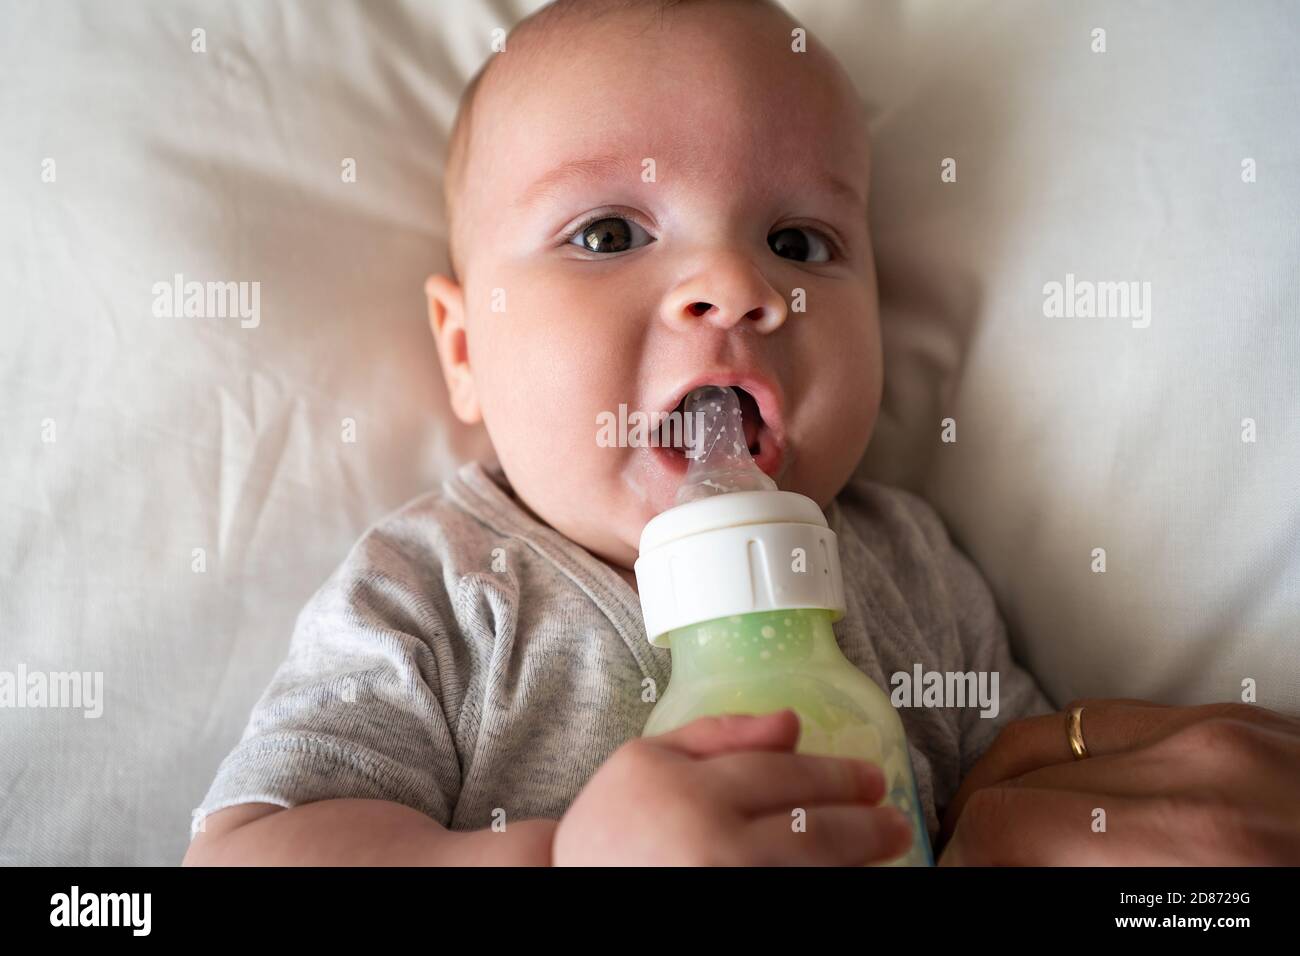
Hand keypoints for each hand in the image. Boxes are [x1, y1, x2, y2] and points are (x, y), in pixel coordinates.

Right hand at [552, 709, 913, 865]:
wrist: (567, 891)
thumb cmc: (610, 828)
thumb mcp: (644, 760)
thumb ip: (717, 733)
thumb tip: (793, 723)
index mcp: (689, 794)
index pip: (784, 776)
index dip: (837, 775)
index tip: (870, 779)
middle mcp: (713, 848)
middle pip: (812, 831)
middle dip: (865, 824)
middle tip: (894, 819)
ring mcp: (727, 891)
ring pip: (813, 872)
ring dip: (859, 859)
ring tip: (886, 847)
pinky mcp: (737, 919)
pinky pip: (796, 897)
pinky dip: (827, 885)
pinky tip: (847, 877)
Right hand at [939, 699, 1299, 864]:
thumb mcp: (1184, 926)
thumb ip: (1080, 884)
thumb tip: (992, 863)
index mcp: (1193, 833)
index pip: (1010, 819)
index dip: (963, 853)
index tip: (956, 872)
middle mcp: (1202, 759)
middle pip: (1022, 764)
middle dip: (980, 817)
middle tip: (970, 856)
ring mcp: (1224, 723)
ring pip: (1059, 726)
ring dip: (1016, 776)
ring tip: (1005, 821)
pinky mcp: (1240, 715)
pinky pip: (1119, 719)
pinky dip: (1075, 755)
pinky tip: (1071, 795)